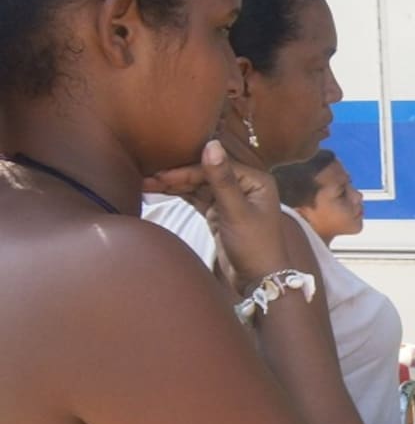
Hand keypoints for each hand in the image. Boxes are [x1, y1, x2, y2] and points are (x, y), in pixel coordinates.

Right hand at [144, 140, 286, 290]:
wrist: (259, 280)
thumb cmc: (255, 245)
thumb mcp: (236, 211)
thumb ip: (221, 179)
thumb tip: (211, 144)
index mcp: (255, 180)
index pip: (216, 167)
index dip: (187, 170)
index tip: (160, 173)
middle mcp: (244, 185)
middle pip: (205, 174)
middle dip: (177, 176)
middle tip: (147, 177)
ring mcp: (231, 199)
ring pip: (198, 186)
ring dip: (174, 185)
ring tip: (145, 183)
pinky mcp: (219, 213)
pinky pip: (196, 199)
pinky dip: (179, 196)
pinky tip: (158, 192)